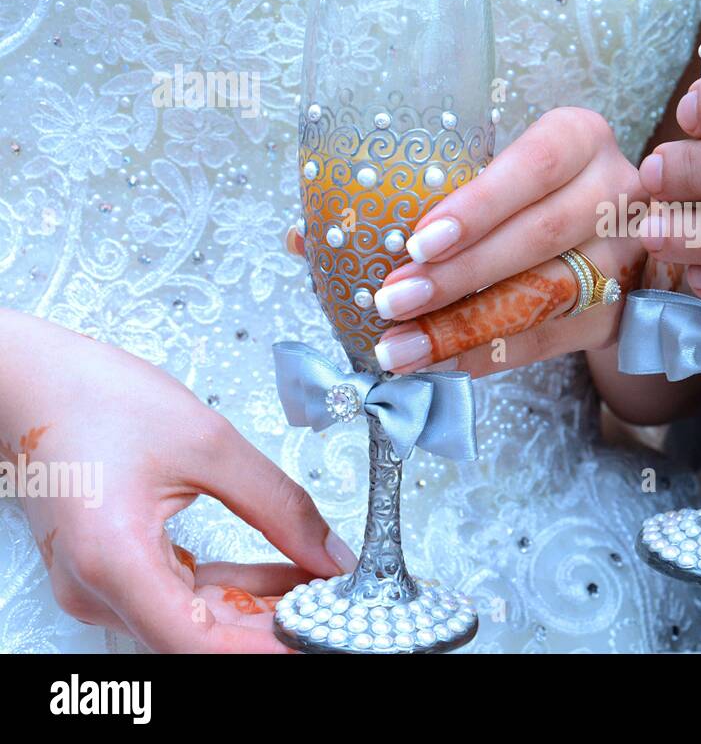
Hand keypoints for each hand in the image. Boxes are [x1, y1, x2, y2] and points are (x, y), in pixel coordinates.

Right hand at [0, 310, 355, 652]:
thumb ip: (280, 506)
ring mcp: (98, 586)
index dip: (267, 648)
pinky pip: (179, 600)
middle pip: (201, 639)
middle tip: (337, 607)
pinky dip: (233, 590)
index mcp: (113, 560)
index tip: (321, 636)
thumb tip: (330, 556)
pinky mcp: (108, 573)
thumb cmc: (97, 399)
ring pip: (194, 623)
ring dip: (260, 609)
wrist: (34, 381)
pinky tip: (284, 573)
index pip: (200, 644)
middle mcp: (96, 589)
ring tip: (322, 584)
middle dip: (276, 627)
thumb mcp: (210, 444)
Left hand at [371, 106, 646, 374]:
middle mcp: (616, 192)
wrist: (608, 237)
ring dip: (465, 326)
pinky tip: (441, 364)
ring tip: (401, 346)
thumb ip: (452, 192)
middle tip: (393, 300)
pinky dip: (490, 354)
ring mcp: (625, 254)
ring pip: (545, 295)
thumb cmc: (531, 194)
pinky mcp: (620, 309)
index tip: (419, 242)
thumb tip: (341, 239)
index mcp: (582, 139)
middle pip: (539, 235)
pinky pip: (550, 338)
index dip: (479, 206)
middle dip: (459, 274)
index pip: (535, 166)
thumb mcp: (506, 170)